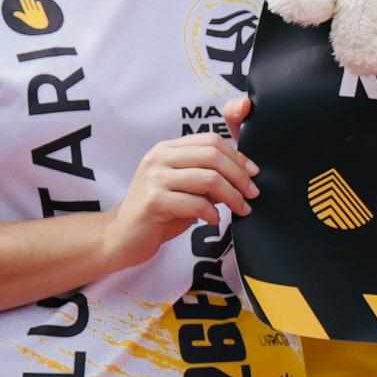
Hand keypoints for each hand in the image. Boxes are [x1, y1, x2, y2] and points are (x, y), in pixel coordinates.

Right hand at [99, 129, 255, 271]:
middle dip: (240, 176)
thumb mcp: (185, 186)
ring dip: (232, 196)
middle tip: (253, 194)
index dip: (237, 156)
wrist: (123, 235)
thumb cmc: (160, 210)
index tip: (254, 173)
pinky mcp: (153, 201)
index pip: (211, 140)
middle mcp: (158, 158)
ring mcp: (153, 178)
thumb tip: (246, 174)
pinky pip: (196, 203)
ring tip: (242, 209)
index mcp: (167, 149)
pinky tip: (213, 220)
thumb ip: (208, 175)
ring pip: (209, 179)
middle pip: (213, 156)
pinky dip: (212, 213)